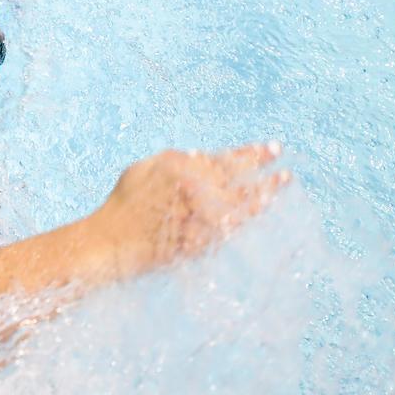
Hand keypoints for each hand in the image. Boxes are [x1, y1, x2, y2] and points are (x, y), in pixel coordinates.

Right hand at [97, 141, 290, 273]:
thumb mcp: (141, 172)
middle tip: (286, 169)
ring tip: (281, 185)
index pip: (225, 156)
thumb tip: (201, 155)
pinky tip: (260, 212)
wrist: (108, 244)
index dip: (252, 153)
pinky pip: (231, 228)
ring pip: (241, 203)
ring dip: (264, 193)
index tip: (273, 149)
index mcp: (179, 166)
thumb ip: (171, 161)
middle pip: (239, 178)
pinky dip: (248, 218)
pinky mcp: (200, 240)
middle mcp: (193, 188)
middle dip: (265, 172)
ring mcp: (198, 216)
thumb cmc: (121, 207)